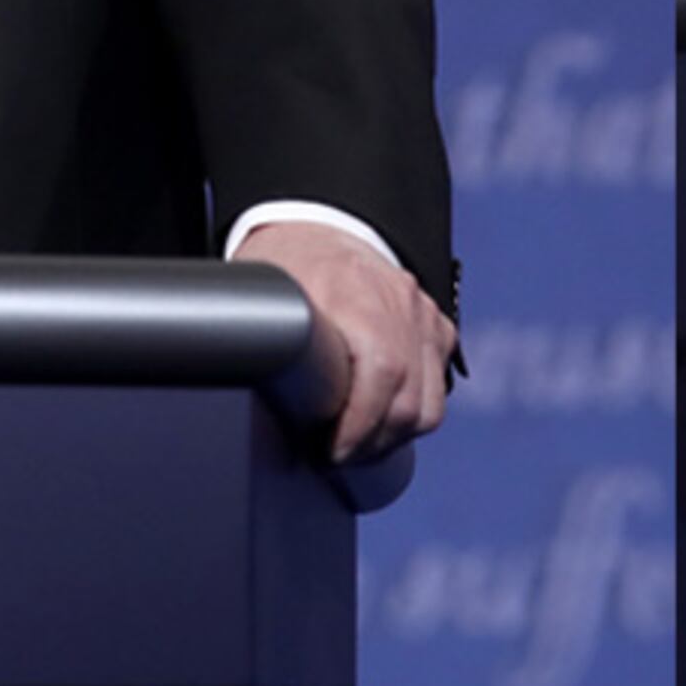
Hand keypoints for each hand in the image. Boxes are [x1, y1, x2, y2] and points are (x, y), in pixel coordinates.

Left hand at [232, 223, 453, 463]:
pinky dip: (412, 415)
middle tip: (334, 455)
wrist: (318, 230)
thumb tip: (247, 395)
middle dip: (369, 444)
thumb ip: (269, 342)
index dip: (357, 428)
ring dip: (393, 437)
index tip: (328, 451)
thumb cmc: (283, 268)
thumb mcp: (267, 299)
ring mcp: (422, 315)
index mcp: (353, 292)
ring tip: (357, 442)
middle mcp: (398, 302)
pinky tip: (379, 419)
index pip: (382, 371)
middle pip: (408, 402)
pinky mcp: (437, 326)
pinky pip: (437, 390)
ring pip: (428, 406)